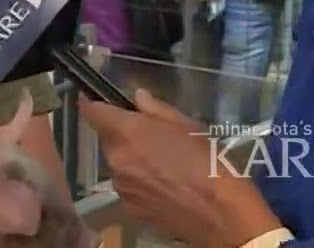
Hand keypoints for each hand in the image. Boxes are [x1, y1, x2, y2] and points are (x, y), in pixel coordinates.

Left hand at [78, 90, 282, 247]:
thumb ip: (156, 109)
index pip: (93, 112)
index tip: (98, 102)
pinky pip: (128, 187)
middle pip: (109, 140)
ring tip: (164, 168)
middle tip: (153, 140)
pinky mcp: (128, 208)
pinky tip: (164, 187)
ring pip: (119, 164)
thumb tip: (137, 98)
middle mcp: (116, 159)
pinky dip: (139, 184)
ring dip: (132, 161)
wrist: (220, 214)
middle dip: (124, 136)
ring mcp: (121, 186)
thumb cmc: (208, 162)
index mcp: (128, 132)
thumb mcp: (187, 126)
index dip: (94, 105)